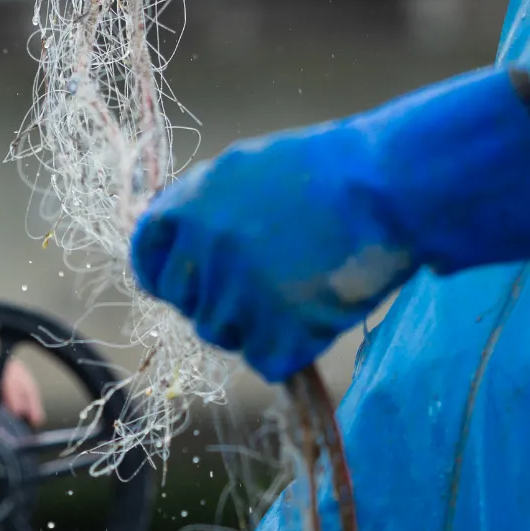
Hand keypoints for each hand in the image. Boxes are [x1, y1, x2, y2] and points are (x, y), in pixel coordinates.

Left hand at [0, 330, 44, 424]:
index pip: (2, 367)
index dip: (15, 388)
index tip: (22, 410)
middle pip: (12, 369)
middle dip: (26, 393)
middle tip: (33, 421)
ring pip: (10, 374)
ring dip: (24, 394)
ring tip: (32, 420)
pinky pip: (1, 378)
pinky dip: (14, 393)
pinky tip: (18, 413)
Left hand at [130, 65, 529, 382]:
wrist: (382, 189)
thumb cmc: (320, 172)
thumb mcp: (241, 170)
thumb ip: (199, 206)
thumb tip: (170, 235)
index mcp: (186, 208)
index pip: (148, 262)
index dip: (165, 276)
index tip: (183, 285)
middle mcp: (202, 253)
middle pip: (186, 306)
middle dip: (215, 301)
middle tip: (261, 284)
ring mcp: (239, 295)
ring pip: (222, 335)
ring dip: (252, 324)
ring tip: (295, 290)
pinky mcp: (279, 332)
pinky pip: (263, 360)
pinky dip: (286, 348)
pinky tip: (312, 314)